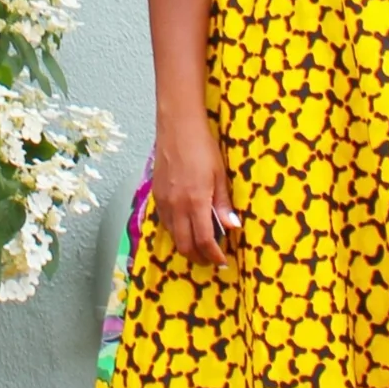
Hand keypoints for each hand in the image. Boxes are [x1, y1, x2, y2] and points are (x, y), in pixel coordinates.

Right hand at [150, 114, 240, 267]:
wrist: (177, 127)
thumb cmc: (203, 147)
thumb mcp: (219, 175)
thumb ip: (223, 203)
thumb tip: (232, 227)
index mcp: (196, 201)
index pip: (204, 240)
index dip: (213, 255)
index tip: (222, 261)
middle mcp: (176, 206)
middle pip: (185, 245)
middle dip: (199, 257)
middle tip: (211, 260)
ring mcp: (164, 202)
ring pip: (173, 236)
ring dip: (187, 246)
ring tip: (200, 246)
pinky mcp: (156, 195)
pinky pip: (165, 222)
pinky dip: (176, 232)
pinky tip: (186, 227)